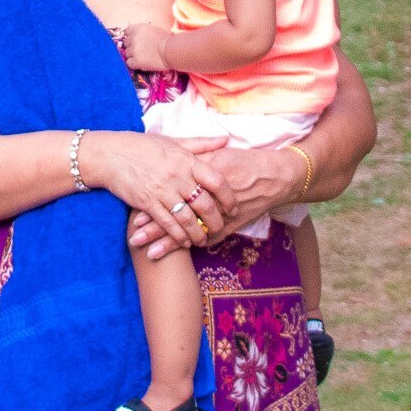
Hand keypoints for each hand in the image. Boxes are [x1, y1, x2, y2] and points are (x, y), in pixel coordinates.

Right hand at [77, 131, 231, 248]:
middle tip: (221, 228)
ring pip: (188, 219)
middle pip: (205, 204)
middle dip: (216, 220)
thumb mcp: (174, 141)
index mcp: (186, 160)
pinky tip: (185, 242)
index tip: (233, 206)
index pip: (216, 180)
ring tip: (203, 239)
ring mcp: (162, 191)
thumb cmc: (144, 146)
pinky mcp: (147, 204)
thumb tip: (225, 140)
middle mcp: (177, 176)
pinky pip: (168, 224)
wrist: (111, 154)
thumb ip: (201, 144)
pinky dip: (179, 236)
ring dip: (198, 233)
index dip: (228, 196)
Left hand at [123, 22, 171, 70]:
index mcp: (138, 28)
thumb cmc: (166, 40)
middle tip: (141, 50)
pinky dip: (134, 64)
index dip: (130, 37)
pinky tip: (142, 63)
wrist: (171, 51)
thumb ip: (143, 32)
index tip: (134, 40)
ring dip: (133, 56)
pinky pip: (129, 63)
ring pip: (127, 54)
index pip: (126, 31)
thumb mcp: (154, 30)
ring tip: (144, 57)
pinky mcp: (136, 60)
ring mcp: (134, 49)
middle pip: (126, 43)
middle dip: (132, 46)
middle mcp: (134, 37)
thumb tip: (137, 36)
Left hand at [129, 144, 301, 257]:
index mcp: (205, 173)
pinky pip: (209, 239)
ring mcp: (221, 213)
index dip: (154, 201)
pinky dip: (192, 246)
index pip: (173, 189)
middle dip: (155, 226)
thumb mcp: (219, 154)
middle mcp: (211, 195)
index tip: (135, 210)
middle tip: (133, 236)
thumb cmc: (246, 161)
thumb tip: (171, 158)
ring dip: (169, 243)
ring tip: (148, 253)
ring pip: (191, 231)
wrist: (276, 176)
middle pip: (179, 213)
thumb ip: (196, 156)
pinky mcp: (231, 226)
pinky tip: (177, 256)